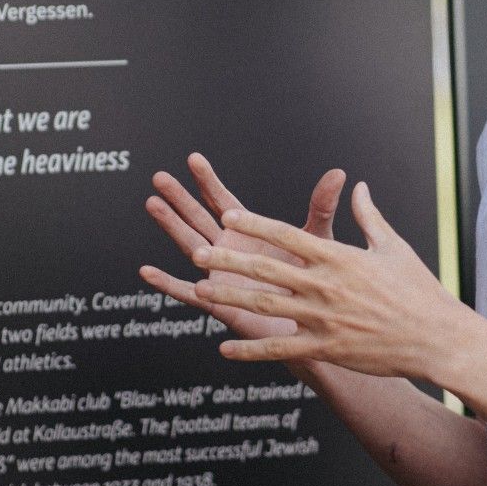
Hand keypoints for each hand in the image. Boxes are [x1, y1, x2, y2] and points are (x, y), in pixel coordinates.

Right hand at [139, 153, 344, 341]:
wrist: (318, 326)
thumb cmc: (319, 284)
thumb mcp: (318, 240)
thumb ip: (321, 207)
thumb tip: (339, 173)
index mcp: (249, 233)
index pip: (223, 201)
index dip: (208, 181)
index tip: (194, 159)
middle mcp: (230, 251)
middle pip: (199, 218)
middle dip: (180, 198)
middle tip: (160, 177)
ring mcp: (221, 275)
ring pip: (190, 246)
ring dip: (170, 226)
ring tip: (152, 204)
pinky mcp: (219, 301)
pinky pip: (188, 293)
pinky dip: (167, 284)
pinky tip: (147, 273)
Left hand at [191, 182, 471, 380]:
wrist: (437, 337)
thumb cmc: (418, 290)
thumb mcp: (392, 246)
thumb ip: (367, 215)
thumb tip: (357, 186)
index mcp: (339, 257)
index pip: (288, 235)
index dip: (256, 224)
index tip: (228, 214)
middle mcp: (325, 285)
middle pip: (267, 268)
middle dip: (230, 259)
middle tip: (198, 252)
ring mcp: (323, 319)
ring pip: (266, 306)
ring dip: (231, 299)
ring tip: (201, 292)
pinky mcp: (326, 348)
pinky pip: (280, 349)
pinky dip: (251, 351)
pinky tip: (225, 350)